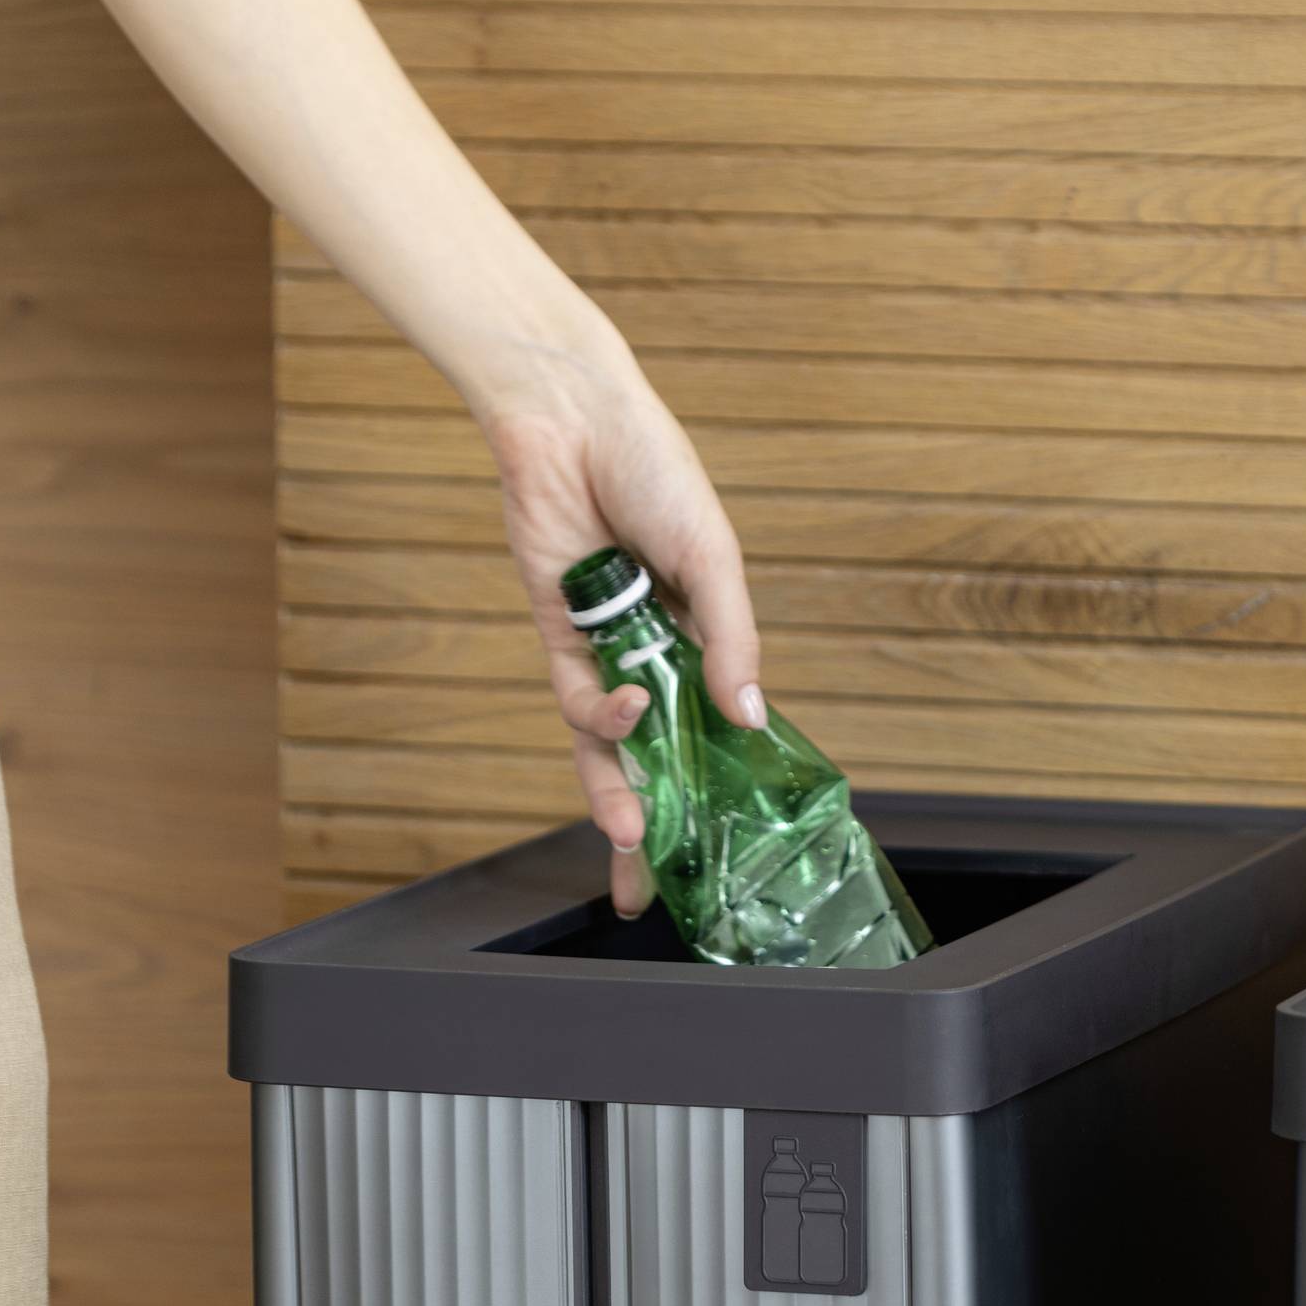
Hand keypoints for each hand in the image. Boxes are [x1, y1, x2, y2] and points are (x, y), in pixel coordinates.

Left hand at [475, 325, 763, 919]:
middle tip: (657, 887)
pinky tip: (629, 711)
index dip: (720, 780)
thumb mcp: (714, 560)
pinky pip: (576, 698)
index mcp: (705, 631)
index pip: (716, 723)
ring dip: (619, 793)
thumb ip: (731, 641)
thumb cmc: (655, 470)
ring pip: (611, 743)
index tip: (731, 837)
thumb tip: (750, 718)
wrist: (572, 418)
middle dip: (656, 821)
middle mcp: (655, 649)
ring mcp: (604, 646)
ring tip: (633, 837)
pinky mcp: (555, 633)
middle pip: (657, 752)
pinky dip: (603, 716)